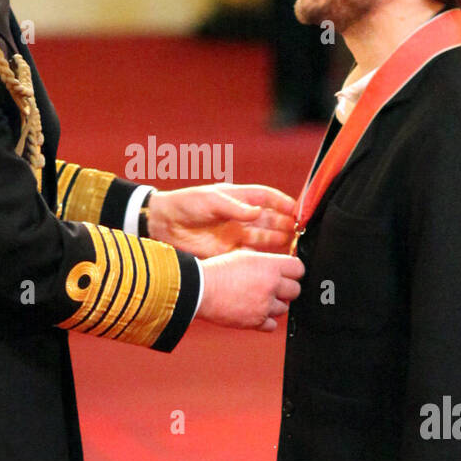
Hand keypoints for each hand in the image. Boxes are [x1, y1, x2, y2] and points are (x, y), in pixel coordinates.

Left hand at [146, 185, 295, 257]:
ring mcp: (235, 234)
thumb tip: (257, 213)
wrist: (161, 225)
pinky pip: (250, 254)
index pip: (267, 198)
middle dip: (286, 225)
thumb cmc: (184, 205)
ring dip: (278, 241)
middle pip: (270, 220)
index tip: (298, 211)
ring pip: (264, 238)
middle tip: (299, 232)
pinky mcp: (228, 251)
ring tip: (292, 246)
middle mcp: (240, 217)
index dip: (284, 203)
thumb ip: (234, 207)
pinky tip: (274, 262)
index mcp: (238, 198)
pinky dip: (262, 258)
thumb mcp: (210, 200)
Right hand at [198, 249, 303, 331]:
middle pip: (295, 290)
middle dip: (286, 289)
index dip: (293, 271)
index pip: (299, 269)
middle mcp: (271, 286)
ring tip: (257, 299)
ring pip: (284, 309)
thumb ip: (265, 262)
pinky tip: (255, 312)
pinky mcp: (256, 322)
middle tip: (273, 288)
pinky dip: (266, 320)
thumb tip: (277, 266)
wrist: (200, 290)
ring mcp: (264, 306)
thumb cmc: (217, 272)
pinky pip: (272, 325)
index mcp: (269, 267)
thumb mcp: (244, 256)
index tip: (288, 274)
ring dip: (274, 305)